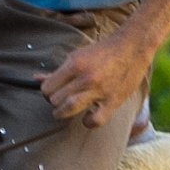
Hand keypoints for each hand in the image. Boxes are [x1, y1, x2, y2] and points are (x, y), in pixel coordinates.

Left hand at [40, 28, 156, 126]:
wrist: (132, 47)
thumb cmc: (103, 52)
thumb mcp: (77, 56)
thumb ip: (58, 71)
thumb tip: (36, 79)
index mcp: (74, 64)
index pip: (47, 88)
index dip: (47, 92)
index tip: (52, 92)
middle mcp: (85, 77)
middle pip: (55, 100)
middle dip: (54, 102)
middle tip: (60, 100)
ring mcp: (99, 90)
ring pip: (69, 109)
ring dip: (63, 113)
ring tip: (64, 111)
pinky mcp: (113, 101)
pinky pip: (95, 120)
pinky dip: (88, 122)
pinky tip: (88, 117)